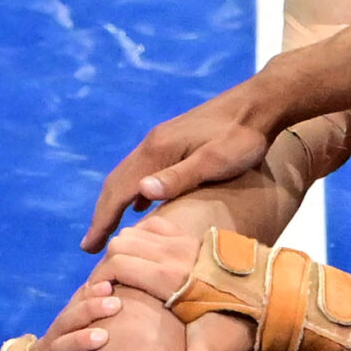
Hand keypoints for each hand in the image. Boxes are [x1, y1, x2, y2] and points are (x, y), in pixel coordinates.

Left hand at [6, 280, 128, 350]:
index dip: (76, 343)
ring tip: (112, 286)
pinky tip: (106, 286)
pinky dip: (83, 300)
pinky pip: (68, 316)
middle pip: (60, 325)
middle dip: (85, 311)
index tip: (102, 337)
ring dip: (86, 300)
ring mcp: (43, 346)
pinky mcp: (52, 343)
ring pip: (63, 316)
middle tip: (114, 301)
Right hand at [80, 84, 276, 249]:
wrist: (260, 103)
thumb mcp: (214, 161)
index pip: (118, 190)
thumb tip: (140, 193)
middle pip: (116, 183)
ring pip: (129, 176)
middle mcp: (153, 144)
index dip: (103, 220)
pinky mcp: (176, 142)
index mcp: (158, 150)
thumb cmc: (243, 137)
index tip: (90, 247)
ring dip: (116, 204)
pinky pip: (144, 171)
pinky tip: (140, 205)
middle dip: (102, 216)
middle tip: (90, 247)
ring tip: (110, 231)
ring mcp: (163, 141)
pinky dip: (134, 192)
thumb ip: (179, 178)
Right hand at [96, 217, 255, 350]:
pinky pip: (158, 226)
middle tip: (107, 288)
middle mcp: (176, 253)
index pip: (118, 263)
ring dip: (124, 251)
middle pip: (122, 244)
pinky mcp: (197, 237)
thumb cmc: (240, 327)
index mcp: (172, 279)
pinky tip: (146, 258)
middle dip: (108, 265)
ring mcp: (187, 241)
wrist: (276, 298)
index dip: (100, 278)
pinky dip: (144, 236)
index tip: (100, 297)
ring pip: (137, 232)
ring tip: (123, 277)